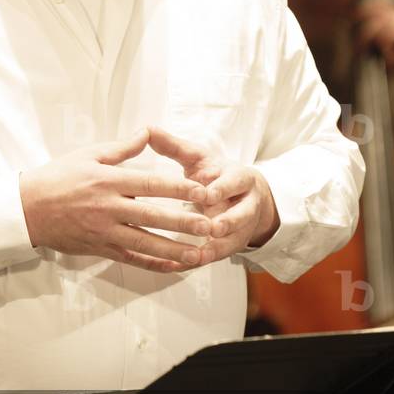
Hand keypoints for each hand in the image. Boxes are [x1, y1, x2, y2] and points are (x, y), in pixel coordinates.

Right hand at [19, 128, 212, 271]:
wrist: (27, 208)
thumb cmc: (58, 176)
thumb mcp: (88, 154)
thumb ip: (122, 148)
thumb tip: (147, 132)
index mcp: (108, 180)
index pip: (151, 185)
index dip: (178, 189)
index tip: (202, 192)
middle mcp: (109, 207)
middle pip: (153, 216)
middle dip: (183, 222)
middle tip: (210, 225)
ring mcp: (104, 231)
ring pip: (145, 243)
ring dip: (174, 250)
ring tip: (199, 254)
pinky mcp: (99, 248)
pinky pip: (130, 259)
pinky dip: (152, 264)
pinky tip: (173, 267)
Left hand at [146, 127, 279, 263]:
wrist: (244, 195)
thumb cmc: (214, 174)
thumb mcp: (198, 158)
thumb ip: (174, 147)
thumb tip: (148, 129)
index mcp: (239, 178)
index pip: (234, 182)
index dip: (221, 188)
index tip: (206, 192)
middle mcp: (245, 204)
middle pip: (242, 213)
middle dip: (229, 220)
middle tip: (213, 226)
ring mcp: (241, 227)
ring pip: (234, 239)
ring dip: (218, 247)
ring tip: (200, 254)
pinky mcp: (232, 245)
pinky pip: (220, 255)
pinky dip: (203, 260)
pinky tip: (185, 264)